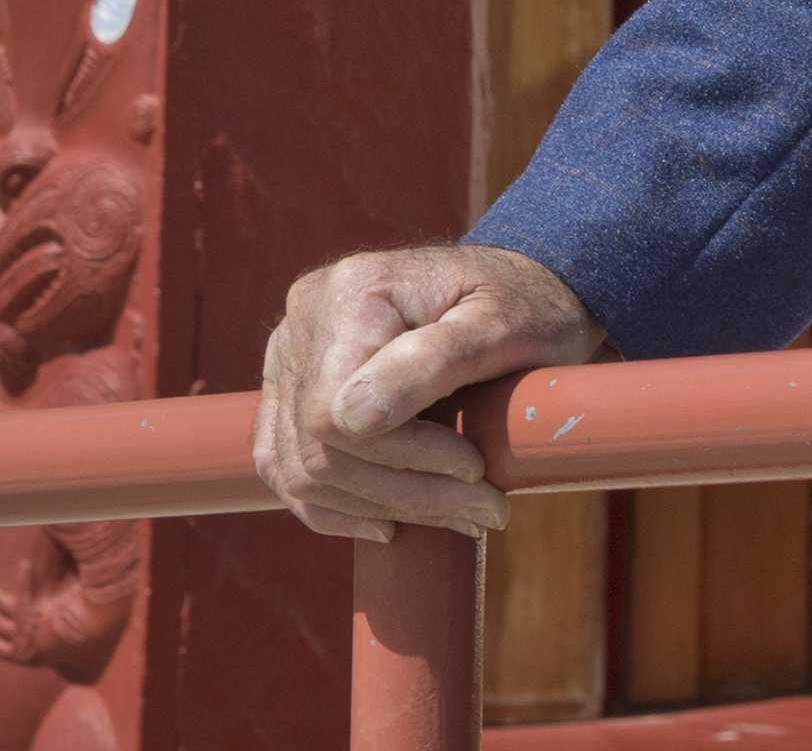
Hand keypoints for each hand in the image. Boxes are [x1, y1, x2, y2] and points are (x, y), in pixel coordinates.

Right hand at [252, 242, 606, 540]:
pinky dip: (337, 508)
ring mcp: (290, 356)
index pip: (336, 411)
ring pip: (301, 468)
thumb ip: (435, 359)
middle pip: (318, 446)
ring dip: (378, 508)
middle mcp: (306, 318)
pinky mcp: (289, 390)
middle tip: (483, 510)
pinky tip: (390, 522)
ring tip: (457, 515)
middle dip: (403, 492)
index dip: (403, 457)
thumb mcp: (506, 323)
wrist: (520, 294)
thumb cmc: (525, 305)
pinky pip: (286, 469)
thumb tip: (356, 417)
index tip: (476, 471)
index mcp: (354, 290)